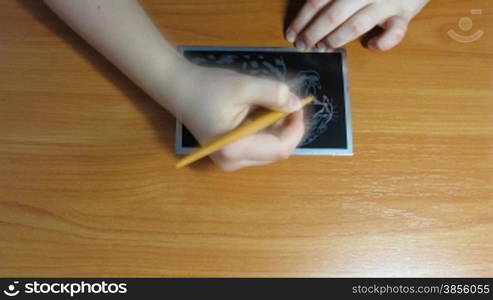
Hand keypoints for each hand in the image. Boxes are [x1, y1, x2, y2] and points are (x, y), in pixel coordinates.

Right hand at [170, 64, 304, 171]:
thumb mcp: (242, 86)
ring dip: (278, 126)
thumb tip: (296, 104)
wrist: (179, 89)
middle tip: (288, 101)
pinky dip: (267, 128)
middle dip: (287, 126)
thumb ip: (272, 94)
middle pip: (277, 151)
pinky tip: (258, 110)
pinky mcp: (231, 155)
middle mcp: (233, 162)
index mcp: (234, 149)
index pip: (280, 149)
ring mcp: (231, 161)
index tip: (298, 105)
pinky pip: (260, 145)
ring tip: (268, 102)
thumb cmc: (206, 87)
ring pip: (270, 148)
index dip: (295, 128)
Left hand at [285, 0, 428, 50]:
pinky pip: (395, 32)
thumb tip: (305, 7)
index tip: (291, 33)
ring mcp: (386, 2)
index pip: (318, 0)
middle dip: (314, 33)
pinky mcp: (404, 15)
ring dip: (336, 39)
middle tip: (303, 45)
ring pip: (357, 24)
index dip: (302, 19)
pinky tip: (370, 45)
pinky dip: (383, 42)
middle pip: (333, 14)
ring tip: (323, 47)